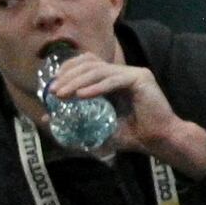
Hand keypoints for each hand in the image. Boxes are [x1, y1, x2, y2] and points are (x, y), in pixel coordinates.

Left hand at [40, 51, 205, 172]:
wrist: (160, 142)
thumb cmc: (133, 136)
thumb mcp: (96, 127)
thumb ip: (73, 120)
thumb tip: (45, 116)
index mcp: (114, 78)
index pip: (87, 63)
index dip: (68, 69)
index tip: (52, 86)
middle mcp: (124, 72)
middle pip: (90, 63)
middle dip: (68, 75)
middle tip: (53, 91)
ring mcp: (134, 73)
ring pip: (99, 70)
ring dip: (77, 81)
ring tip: (62, 94)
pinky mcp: (141, 79)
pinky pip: (114, 80)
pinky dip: (95, 87)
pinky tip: (81, 95)